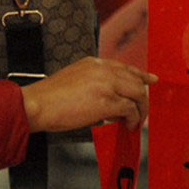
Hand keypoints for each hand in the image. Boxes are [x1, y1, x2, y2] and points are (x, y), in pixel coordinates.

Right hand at [20, 56, 156, 133]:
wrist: (38, 104)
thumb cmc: (50, 98)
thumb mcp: (74, 80)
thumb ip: (95, 84)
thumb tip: (111, 101)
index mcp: (93, 63)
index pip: (124, 67)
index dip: (140, 75)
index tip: (151, 80)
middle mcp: (102, 70)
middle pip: (135, 80)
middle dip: (142, 99)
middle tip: (141, 114)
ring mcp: (106, 84)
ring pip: (137, 94)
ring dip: (139, 111)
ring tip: (133, 123)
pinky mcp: (106, 101)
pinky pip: (129, 109)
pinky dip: (132, 119)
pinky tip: (126, 126)